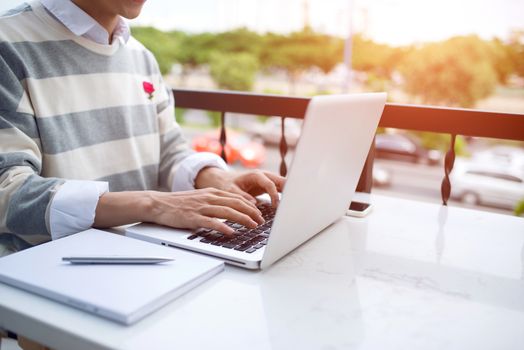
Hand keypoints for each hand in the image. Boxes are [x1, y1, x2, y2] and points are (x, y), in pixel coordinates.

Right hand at [94, 189, 264, 235]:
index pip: (237, 197)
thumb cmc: (179, 203)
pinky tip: (231, 232)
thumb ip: (216, 202)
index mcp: (212, 192)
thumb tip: (232, 211)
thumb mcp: (201, 198)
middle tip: (261, 221)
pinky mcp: (192, 217)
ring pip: (227, 212)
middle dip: (251, 212)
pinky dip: (222, 227)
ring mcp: (201, 207)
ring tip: (253, 226)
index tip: (260, 212)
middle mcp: (209, 197)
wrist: (158, 203)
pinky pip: (210, 222)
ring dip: (242, 219)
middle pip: (236, 203)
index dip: (250, 205)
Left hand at [195, 168, 284, 207]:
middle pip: (282, 181)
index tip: (276, 206)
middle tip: (292, 205)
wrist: (225, 180)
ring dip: (289, 194)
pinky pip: (281, 189)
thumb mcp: (230, 190)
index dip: (274, 195)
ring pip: (284, 184)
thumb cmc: (227, 184)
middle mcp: (265, 175)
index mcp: (256, 175)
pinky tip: (289, 205)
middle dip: (289, 191)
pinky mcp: (269, 186)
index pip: (270, 184)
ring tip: (294, 206)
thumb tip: (254, 203)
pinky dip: (285, 196)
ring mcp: (268, 180)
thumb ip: (241, 196)